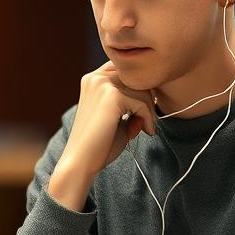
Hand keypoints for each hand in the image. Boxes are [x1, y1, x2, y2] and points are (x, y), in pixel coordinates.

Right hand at [48, 63, 157, 210]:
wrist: (80, 163)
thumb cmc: (99, 144)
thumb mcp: (117, 118)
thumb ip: (131, 103)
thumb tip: (154, 96)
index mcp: (93, 79)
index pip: (127, 71)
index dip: (140, 88)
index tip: (145, 109)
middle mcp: (95, 77)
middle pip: (136, 78)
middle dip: (147, 99)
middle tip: (147, 120)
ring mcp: (102, 84)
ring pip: (142, 89)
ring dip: (149, 110)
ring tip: (145, 127)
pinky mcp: (110, 96)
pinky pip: (141, 103)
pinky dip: (148, 118)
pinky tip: (145, 131)